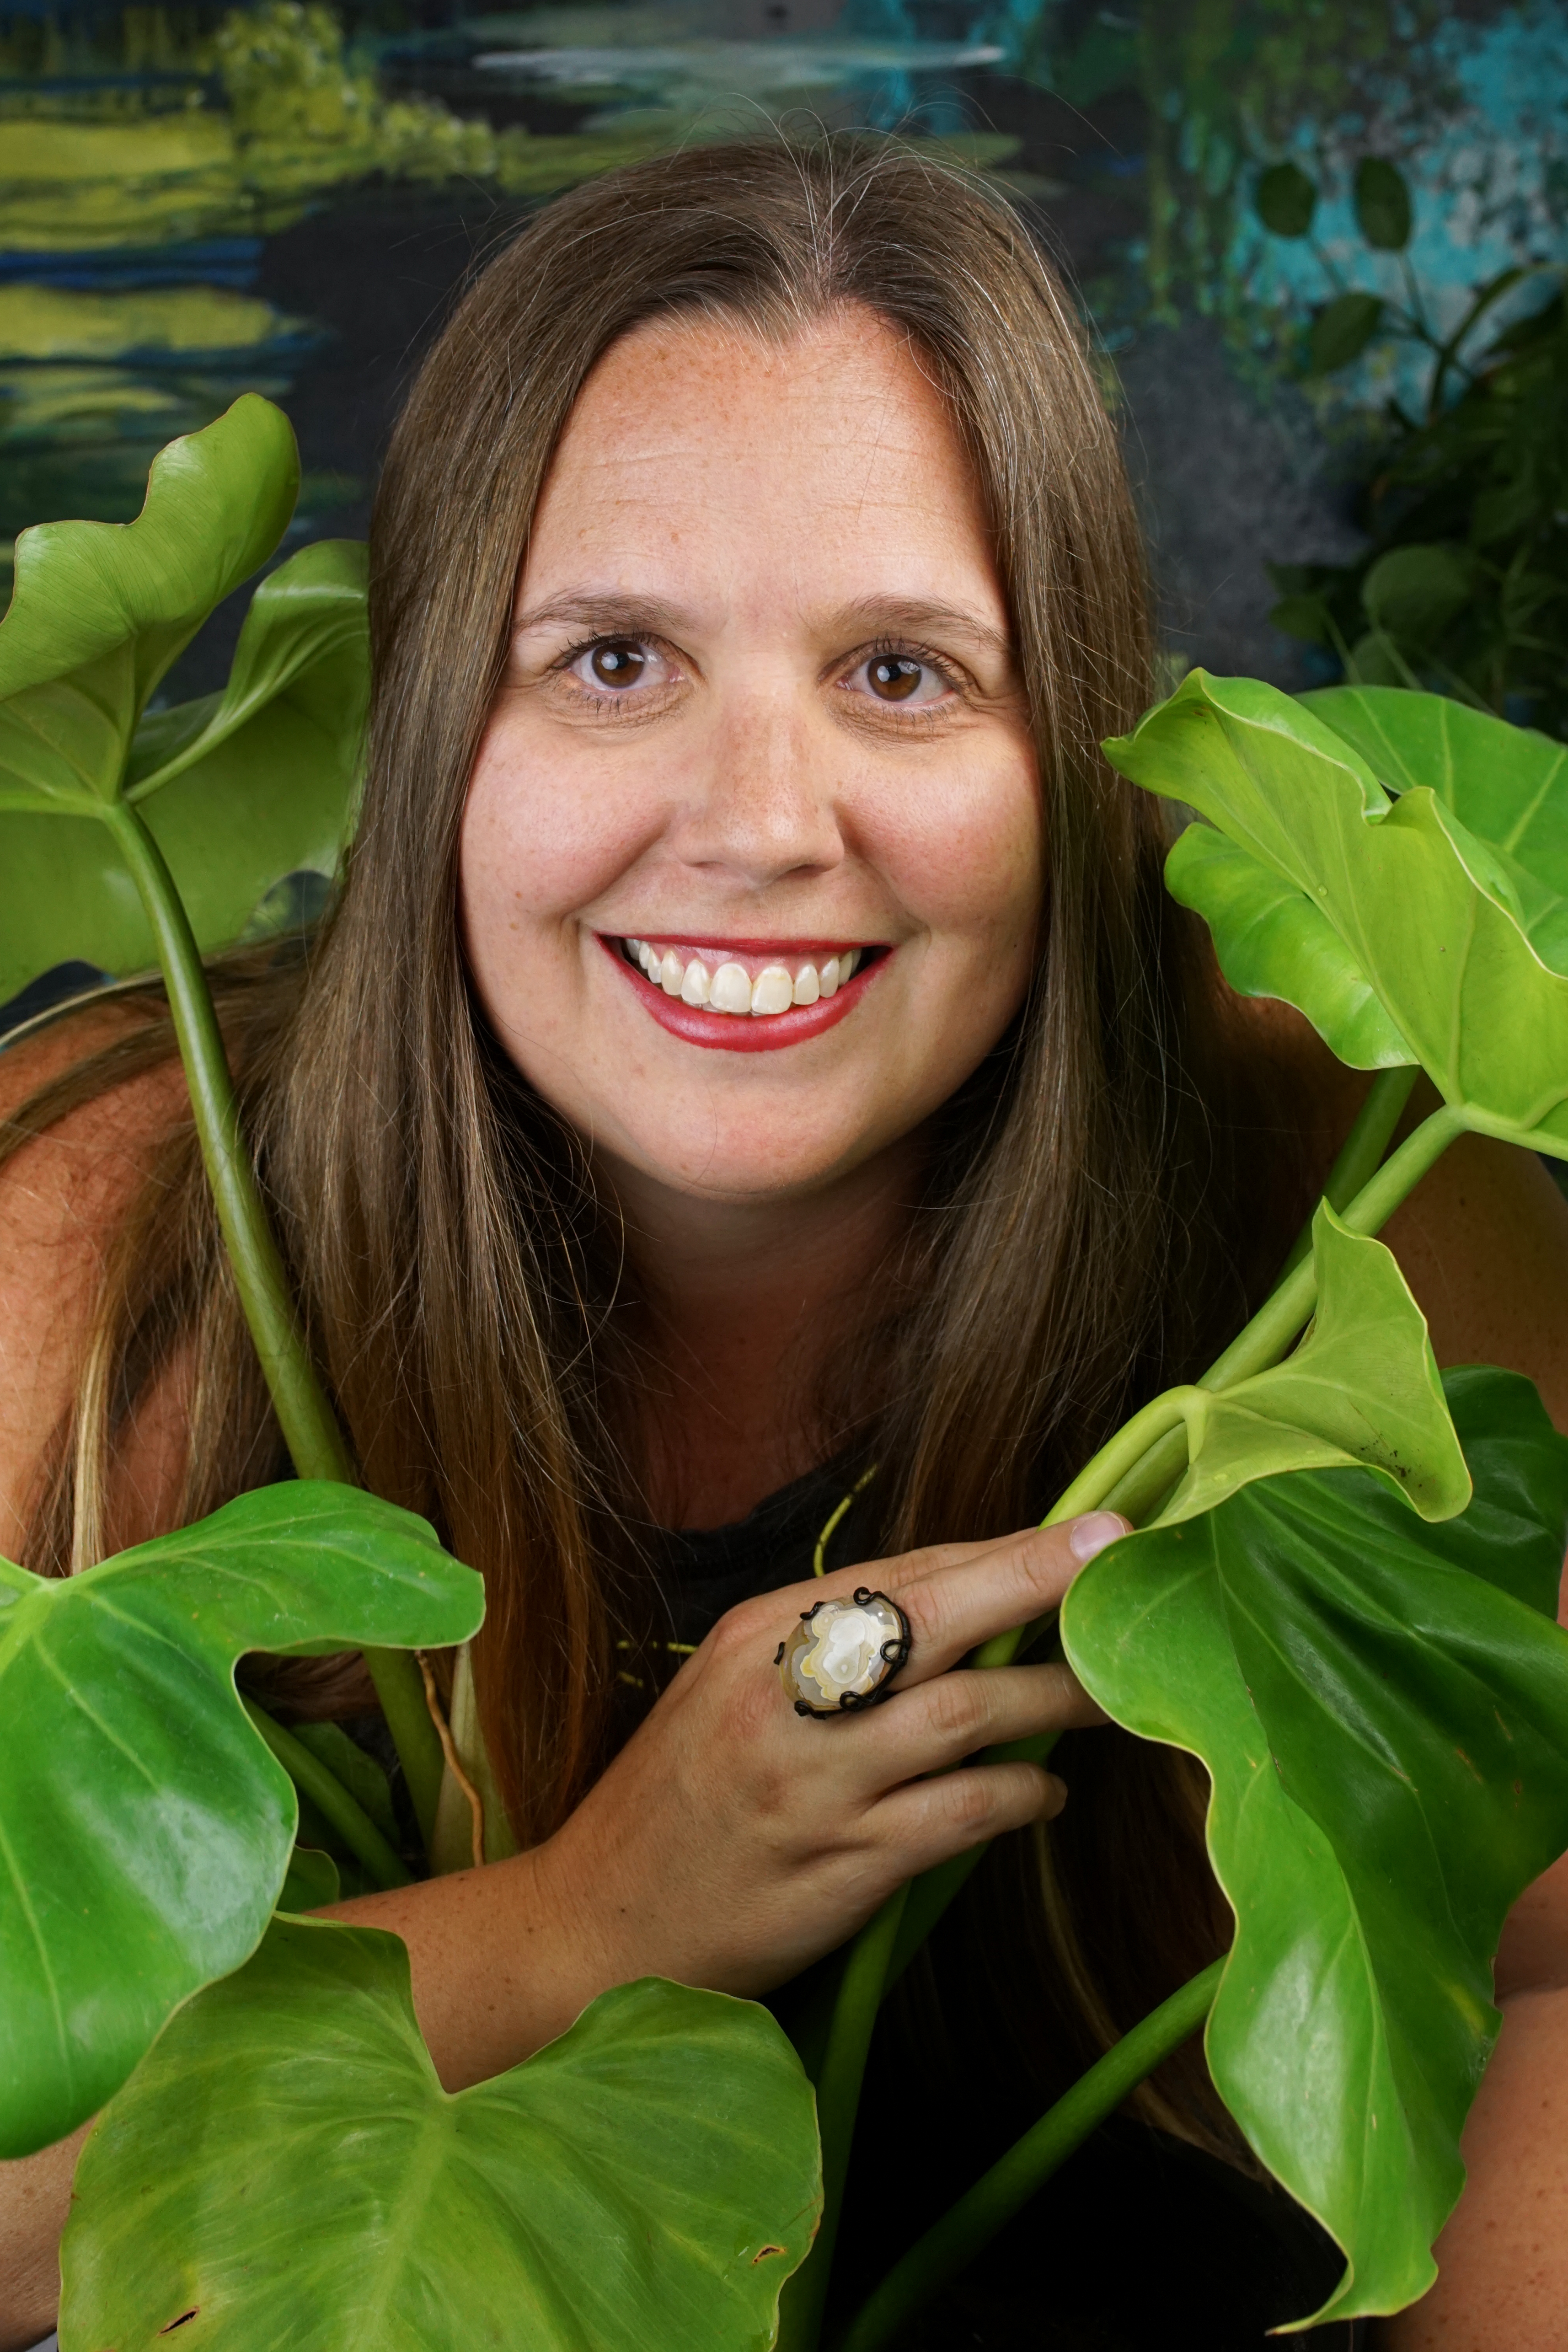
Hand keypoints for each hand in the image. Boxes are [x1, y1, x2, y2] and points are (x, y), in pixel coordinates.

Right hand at [538, 1513, 1124, 2001]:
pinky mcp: (843, 1865)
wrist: (596, 1928)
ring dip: (1054, 1697)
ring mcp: (814, 1782)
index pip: (898, 1573)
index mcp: (757, 1637)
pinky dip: (1022, 1794)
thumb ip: (827, 1648)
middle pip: (934, 1616)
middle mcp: (784, 1696)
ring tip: (1109, 1694)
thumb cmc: (681, 1804)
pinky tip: (1047, 1794)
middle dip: (1035, 1579)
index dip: (998, 1550)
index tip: (1078, 1534)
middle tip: (1117, 1557)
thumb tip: (956, 1605)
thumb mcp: (731, 1693)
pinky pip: (962, 1813)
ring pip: (965, 1714)